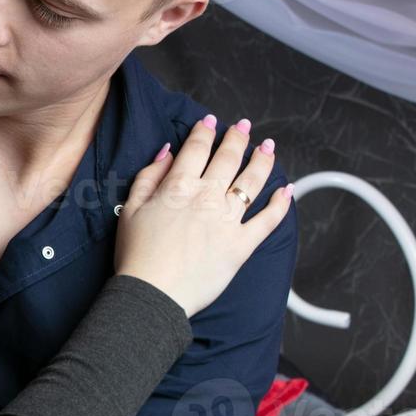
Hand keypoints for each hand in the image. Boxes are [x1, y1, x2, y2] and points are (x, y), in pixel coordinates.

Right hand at [115, 115, 291, 316]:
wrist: (153, 294)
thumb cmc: (136, 255)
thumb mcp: (129, 209)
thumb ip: (148, 176)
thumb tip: (167, 152)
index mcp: (178, 187)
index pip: (196, 149)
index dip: (205, 131)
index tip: (210, 121)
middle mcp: (208, 197)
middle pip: (228, 158)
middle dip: (238, 138)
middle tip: (245, 127)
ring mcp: (229, 220)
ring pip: (253, 182)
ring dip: (263, 160)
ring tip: (268, 148)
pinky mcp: (243, 244)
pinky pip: (269, 220)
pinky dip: (280, 204)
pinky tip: (286, 191)